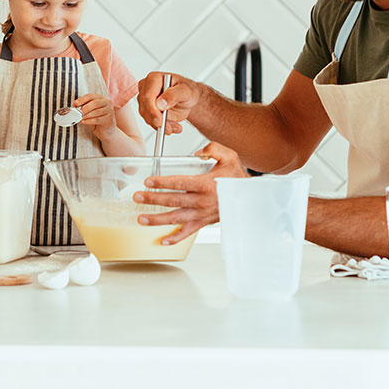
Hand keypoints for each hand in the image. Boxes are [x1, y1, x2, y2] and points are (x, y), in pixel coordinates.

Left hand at [73, 94, 115, 139]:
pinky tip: (84, 122)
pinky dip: (89, 121)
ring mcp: (110, 111)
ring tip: (80, 118)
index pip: (91, 96)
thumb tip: (75, 103)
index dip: (82, 99)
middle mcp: (107, 103)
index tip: (76, 104)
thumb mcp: (89, 112)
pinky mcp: (109, 119)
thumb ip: (83, 106)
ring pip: (96, 112)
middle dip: (85, 108)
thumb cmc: (97, 120)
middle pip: (95, 103)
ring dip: (86, 115)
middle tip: (79, 112)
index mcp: (101, 98)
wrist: (106, 131)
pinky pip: (97, 119)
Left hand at [133, 141, 247, 244]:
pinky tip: (162, 240)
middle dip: (152, 199)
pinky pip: (187, 233)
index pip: (179, 183)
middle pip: (173, 200)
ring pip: (175, 218)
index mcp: (205, 184)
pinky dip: (174, 238)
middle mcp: (202, 201)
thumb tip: (199, 151)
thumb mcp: (230, 157)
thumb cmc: (238, 179)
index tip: (149, 181)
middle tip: (138, 197)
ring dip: (157, 219)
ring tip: (141, 218)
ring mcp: (201, 214)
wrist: (250, 199)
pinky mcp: (203, 223)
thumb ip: (213, 149)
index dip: (162, 182)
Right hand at [137, 71, 201, 135]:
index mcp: (154, 79)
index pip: (148, 96)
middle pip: (145, 108)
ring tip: (176, 126)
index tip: (160, 121)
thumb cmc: (187, 90)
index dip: (152, 110)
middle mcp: (147, 88)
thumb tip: (160, 103)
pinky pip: (151, 123)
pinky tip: (172, 126)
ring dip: (162, 125)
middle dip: (158, 121)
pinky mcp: (148, 111)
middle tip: (170, 128)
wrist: (188, 99)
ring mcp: (145, 100)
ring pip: (147, 117)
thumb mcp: (186, 91)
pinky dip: (162, 127)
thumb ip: (174, 95)